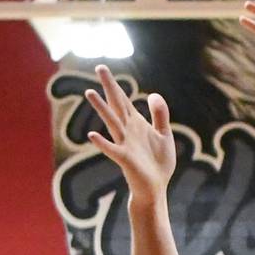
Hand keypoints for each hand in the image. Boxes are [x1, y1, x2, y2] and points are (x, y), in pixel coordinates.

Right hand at [85, 65, 175, 204]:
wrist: (156, 187)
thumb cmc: (158, 162)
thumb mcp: (164, 134)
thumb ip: (160, 115)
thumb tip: (153, 94)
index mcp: (136, 124)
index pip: (123, 100)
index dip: (114, 85)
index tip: (102, 69)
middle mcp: (127, 131)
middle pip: (116, 105)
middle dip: (109, 87)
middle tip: (99, 67)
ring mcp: (125, 144)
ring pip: (111, 122)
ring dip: (101, 108)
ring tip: (89, 93)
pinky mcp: (125, 159)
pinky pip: (112, 150)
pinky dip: (103, 143)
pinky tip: (93, 135)